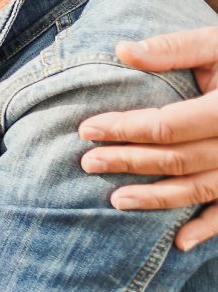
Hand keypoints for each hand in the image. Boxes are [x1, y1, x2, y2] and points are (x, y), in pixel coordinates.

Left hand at [84, 27, 217, 250]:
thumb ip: (174, 49)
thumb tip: (121, 50)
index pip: (169, 126)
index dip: (125, 129)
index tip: (87, 129)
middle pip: (179, 160)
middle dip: (130, 162)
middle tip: (88, 163)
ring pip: (201, 189)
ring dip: (158, 199)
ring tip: (116, 200)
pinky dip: (208, 229)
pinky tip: (180, 242)